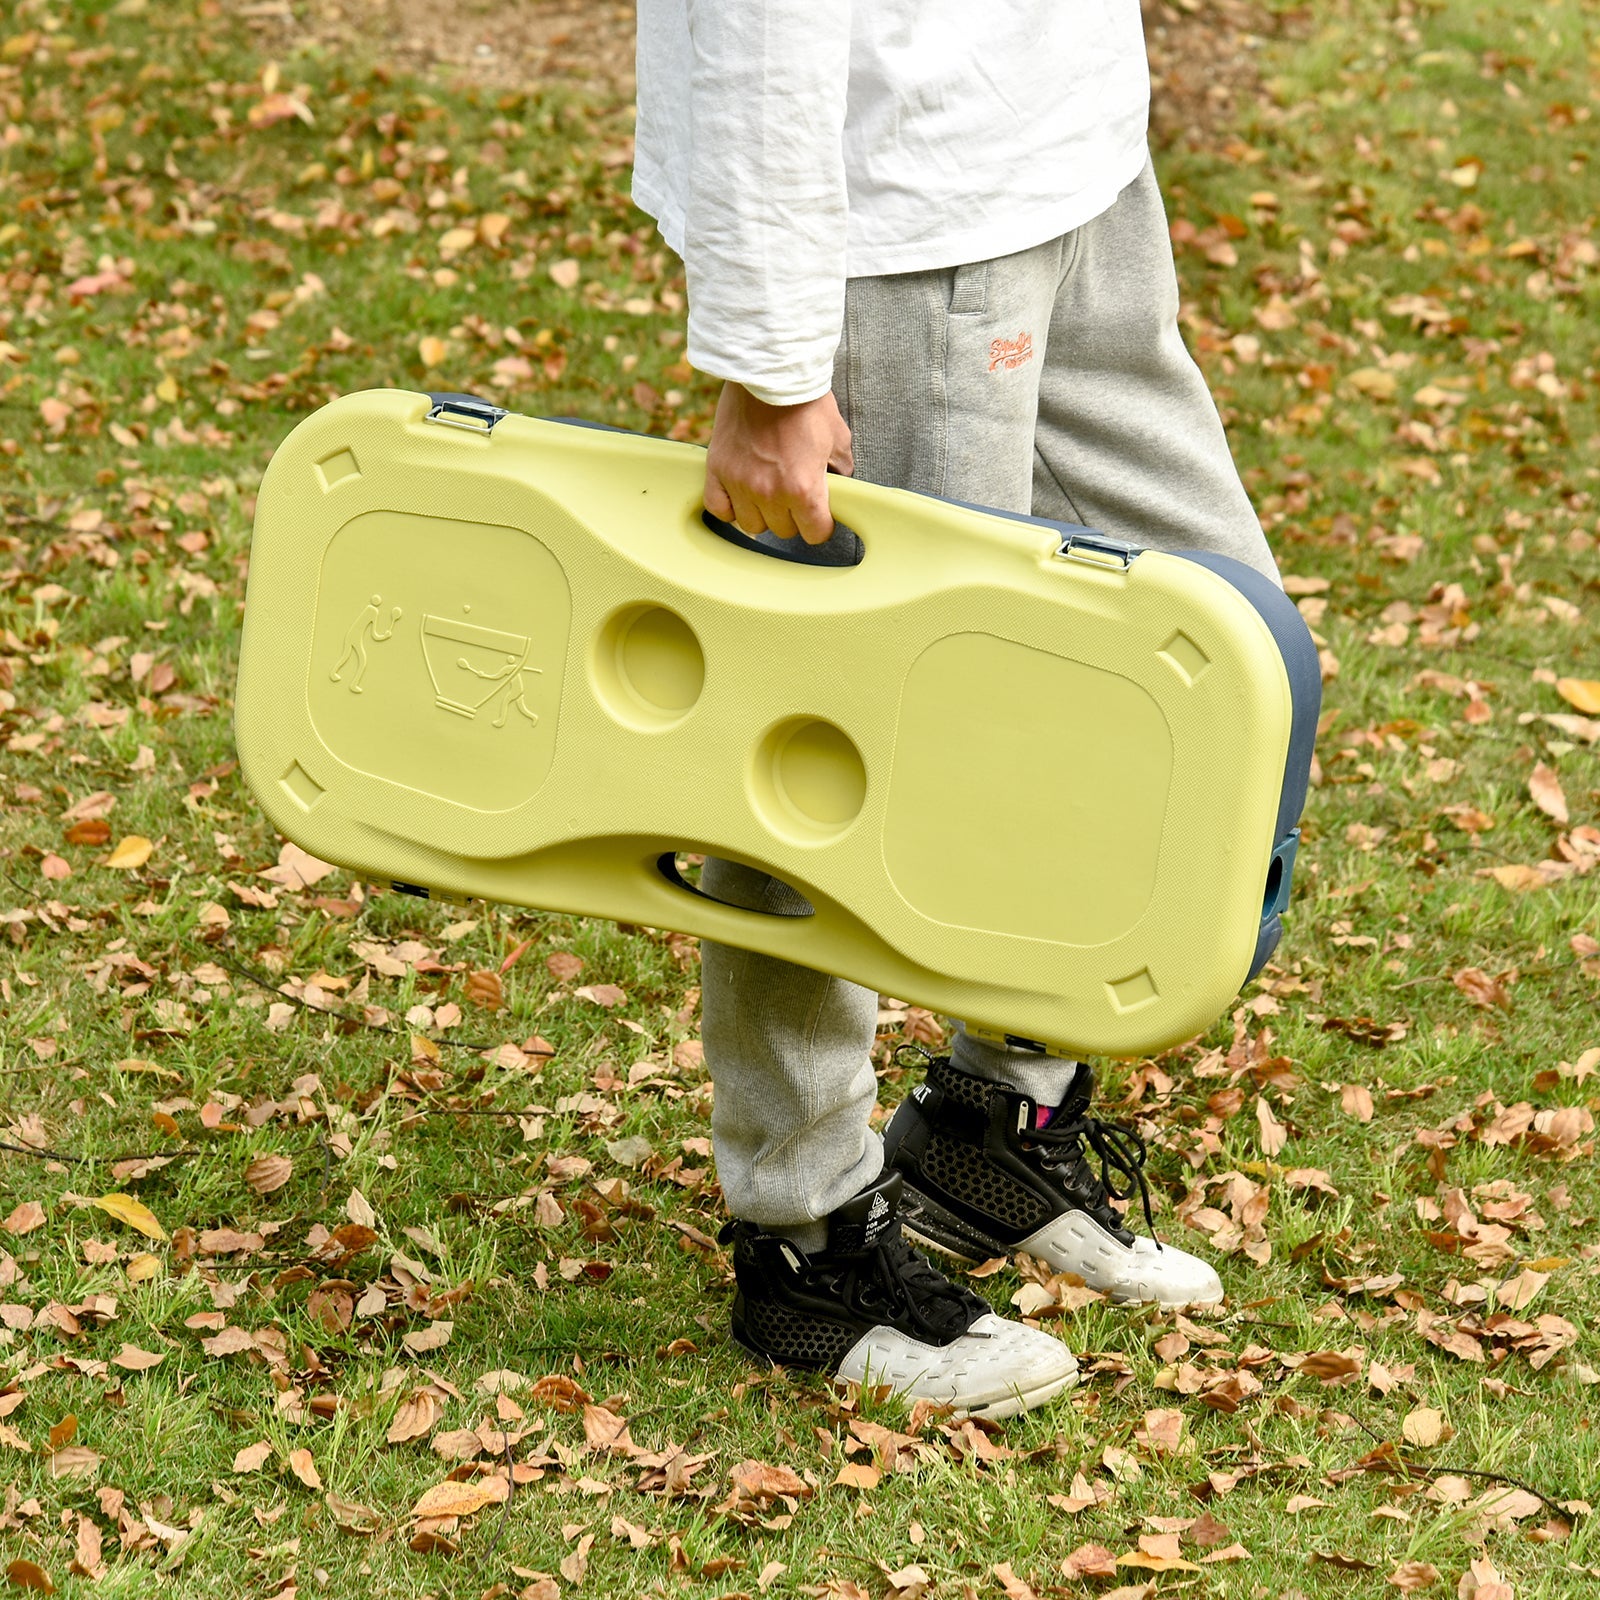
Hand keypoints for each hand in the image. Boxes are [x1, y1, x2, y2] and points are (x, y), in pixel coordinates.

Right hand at [704, 382, 853, 544]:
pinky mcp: (718, 469)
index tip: (820, 515)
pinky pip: (718, 508)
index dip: (821, 525)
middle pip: (783, 531)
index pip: (815, 534)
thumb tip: (839, 483)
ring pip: (751, 525)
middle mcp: (769, 492)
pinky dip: (729, 507)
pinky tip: (740, 495)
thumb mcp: (838, 437)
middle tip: (795, 494)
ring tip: (768, 493)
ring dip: (762, 513)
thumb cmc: (805, 401)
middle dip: (793, 516)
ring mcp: (740, 482)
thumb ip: (840, 468)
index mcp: (803, 488)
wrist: (770, 372)